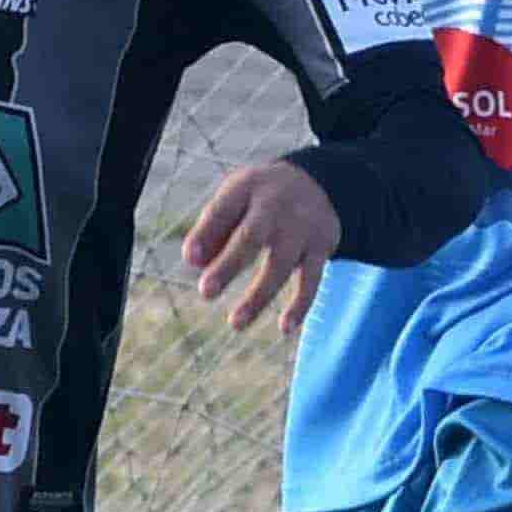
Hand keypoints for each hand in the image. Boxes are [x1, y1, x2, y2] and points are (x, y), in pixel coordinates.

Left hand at [184, 159, 341, 334]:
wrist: (318, 183)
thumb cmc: (260, 199)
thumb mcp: (235, 200)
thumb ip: (212, 229)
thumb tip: (193, 263)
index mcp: (247, 190)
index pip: (223, 210)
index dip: (205, 233)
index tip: (190, 259)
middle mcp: (277, 206)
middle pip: (251, 237)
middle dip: (228, 265)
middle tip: (206, 292)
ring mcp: (302, 227)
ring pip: (281, 265)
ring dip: (258, 296)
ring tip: (236, 323)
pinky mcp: (322, 247)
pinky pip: (312, 280)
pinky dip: (300, 304)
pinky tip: (285, 328)